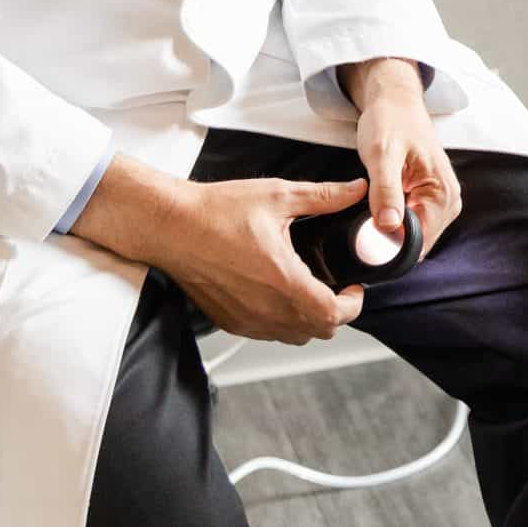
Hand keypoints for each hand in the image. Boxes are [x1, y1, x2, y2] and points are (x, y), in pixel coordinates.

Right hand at [164, 174, 371, 343]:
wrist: (170, 226)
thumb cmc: (216, 211)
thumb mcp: (278, 196)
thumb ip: (324, 196)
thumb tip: (358, 189)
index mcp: (282, 280)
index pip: (333, 315)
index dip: (353, 304)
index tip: (354, 287)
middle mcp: (265, 308)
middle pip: (318, 331)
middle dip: (335, 312)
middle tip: (337, 287)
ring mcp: (245, 319)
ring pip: (294, 337)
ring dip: (309, 320)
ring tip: (311, 290)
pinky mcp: (229, 321)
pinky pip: (267, 334)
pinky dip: (283, 322)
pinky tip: (279, 294)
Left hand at [350, 59, 461, 257]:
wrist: (395, 102)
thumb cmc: (390, 121)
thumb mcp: (382, 154)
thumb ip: (386, 191)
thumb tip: (388, 228)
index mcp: (443, 193)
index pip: (420, 242)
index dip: (391, 245)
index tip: (366, 235)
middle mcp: (449, 201)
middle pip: (418, 243)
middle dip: (390, 238)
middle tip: (366, 217)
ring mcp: (441, 202)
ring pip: (414, 236)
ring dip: (391, 230)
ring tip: (374, 207)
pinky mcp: (430, 199)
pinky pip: (412, 224)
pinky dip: (395, 221)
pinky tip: (383, 205)